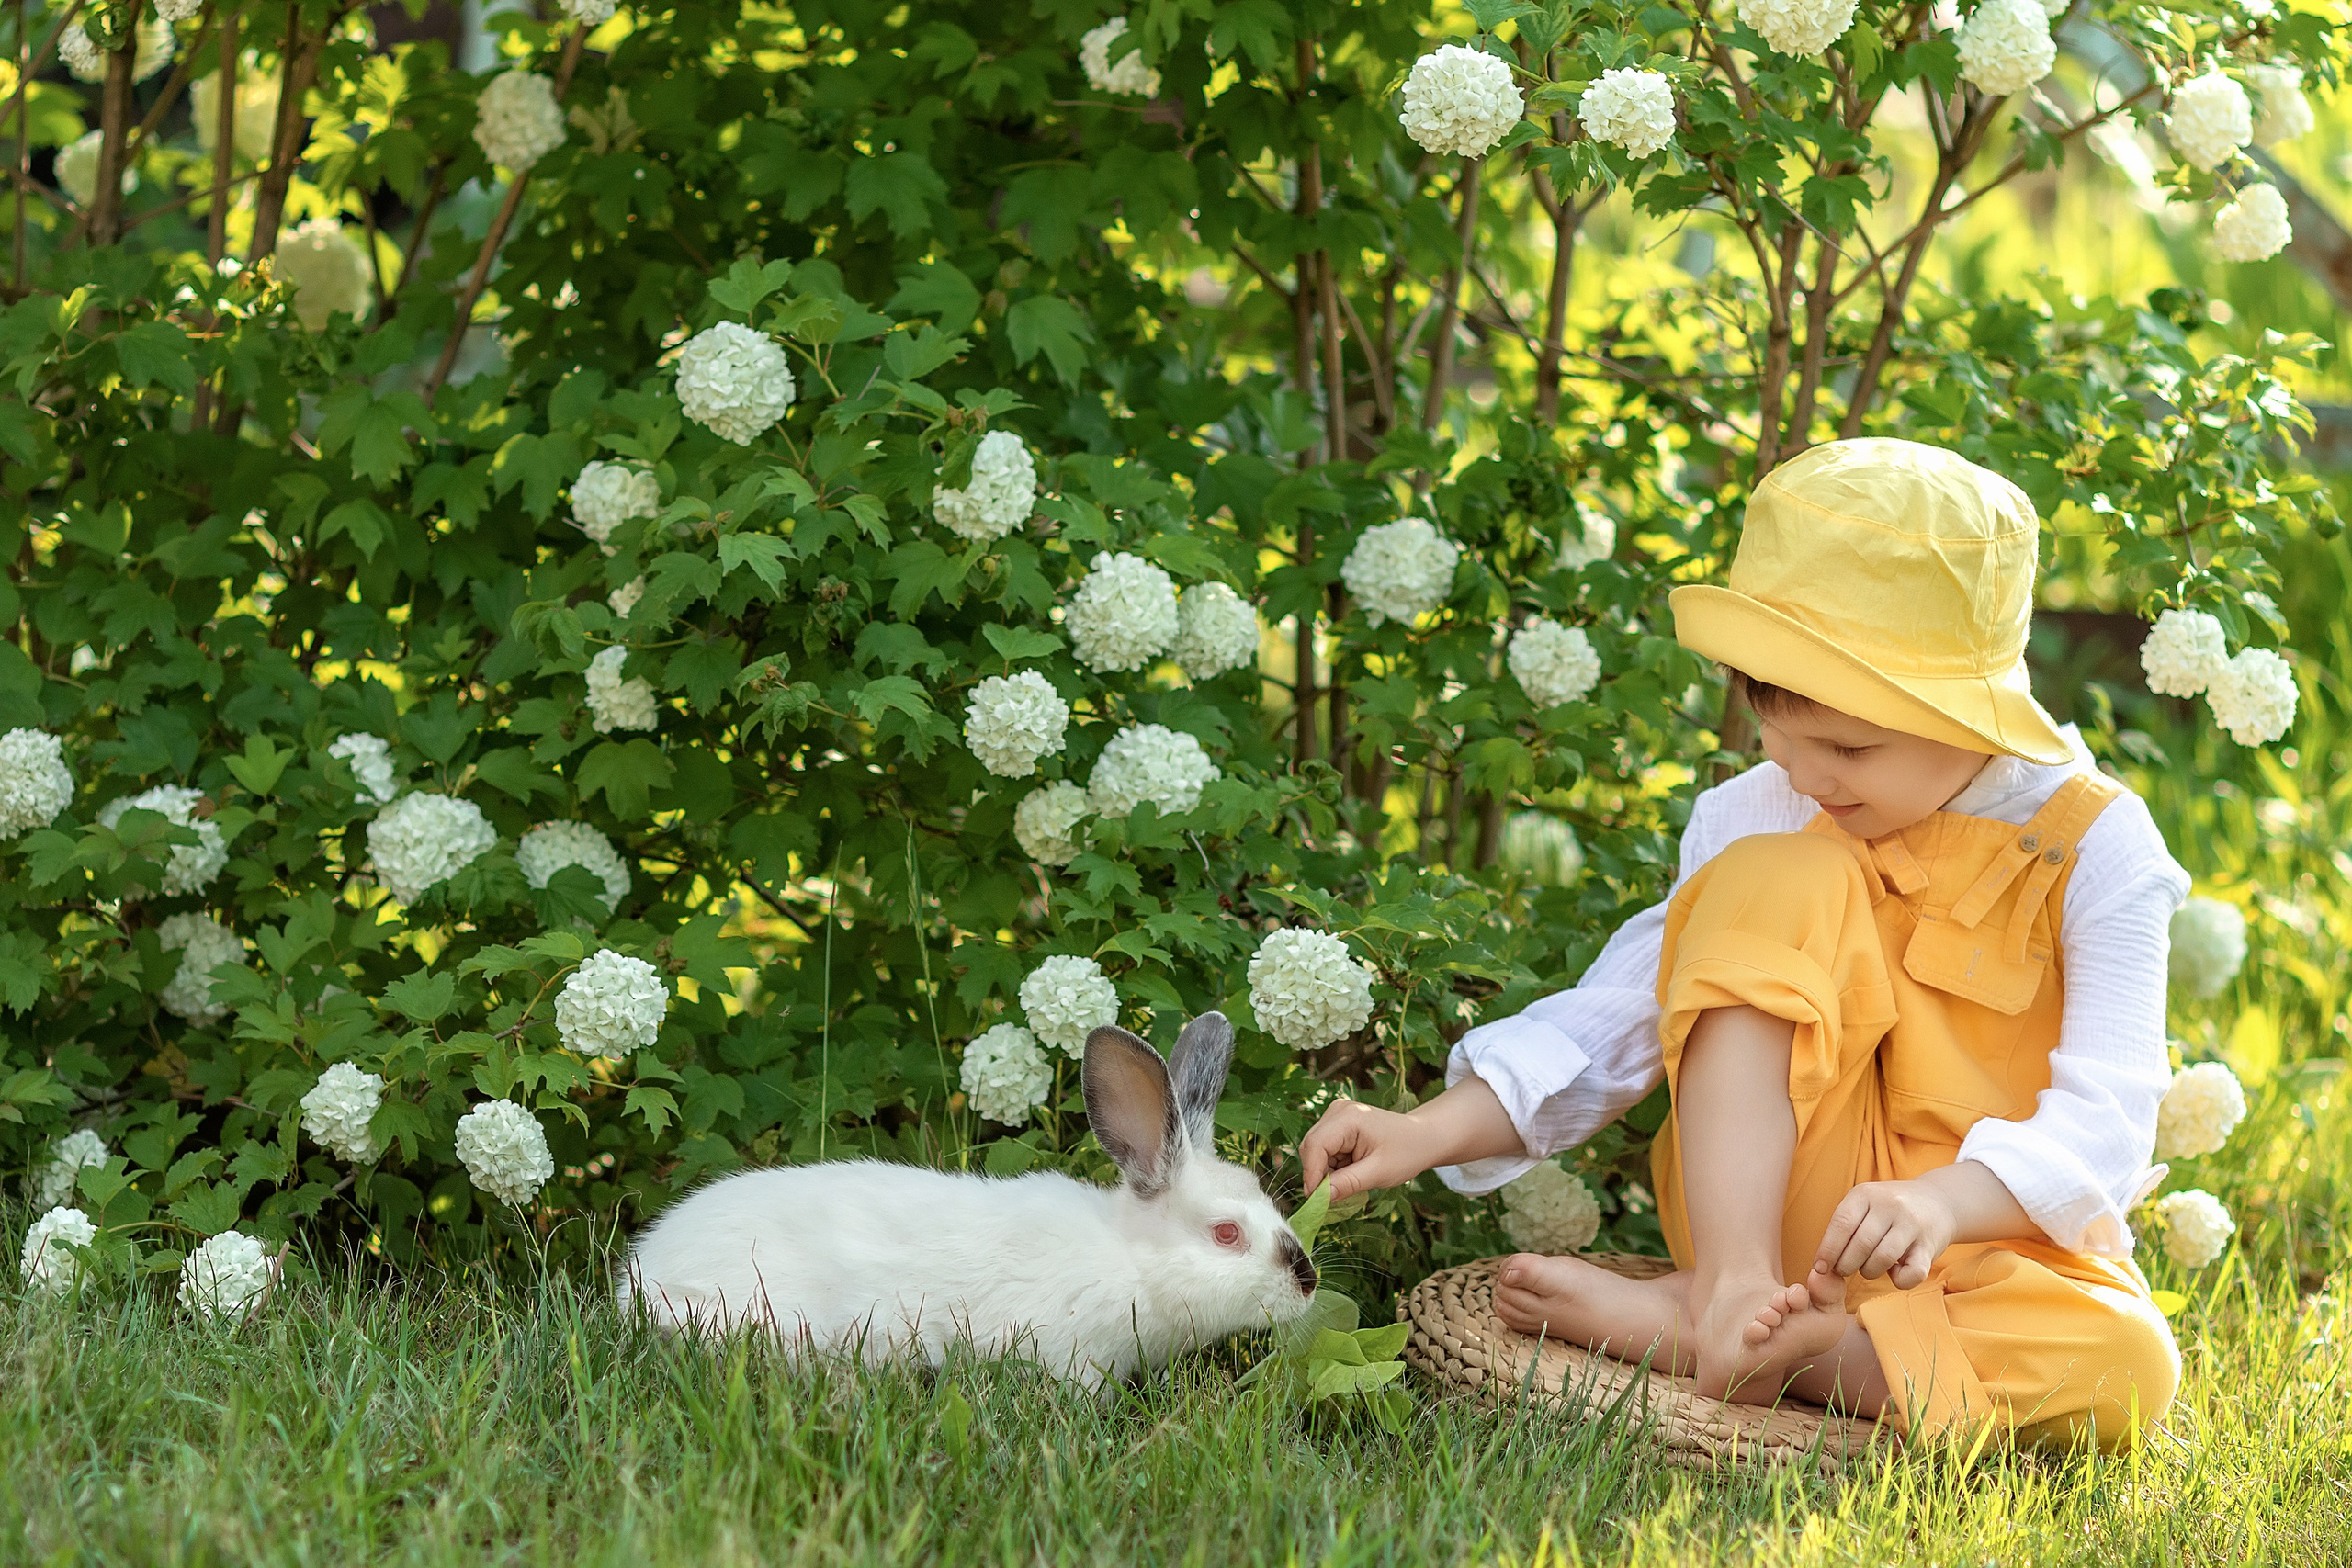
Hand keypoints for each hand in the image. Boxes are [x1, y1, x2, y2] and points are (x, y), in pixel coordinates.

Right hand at [1297, 1075, 1524, 1201]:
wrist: (1423, 1138)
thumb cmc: (1406, 1152)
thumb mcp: (1378, 1173)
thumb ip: (1347, 1183)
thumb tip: (1320, 1198)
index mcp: (1348, 1117)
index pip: (1315, 1146)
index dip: (1311, 1174)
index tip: (1316, 1201)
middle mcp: (1338, 1111)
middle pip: (1312, 1147)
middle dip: (1319, 1174)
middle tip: (1332, 1198)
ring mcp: (1337, 1115)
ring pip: (1316, 1150)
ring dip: (1328, 1171)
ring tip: (1353, 1180)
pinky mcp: (1338, 1124)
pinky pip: (1324, 1149)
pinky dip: (1333, 1165)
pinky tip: (1352, 1170)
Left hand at [1814, 1179, 1957, 1289]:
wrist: (1939, 1201)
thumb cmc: (1889, 1210)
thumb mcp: (1865, 1205)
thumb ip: (1845, 1227)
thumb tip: (1822, 1264)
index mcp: (1866, 1194)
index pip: (1841, 1224)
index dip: (1827, 1250)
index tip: (1820, 1268)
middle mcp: (1890, 1205)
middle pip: (1860, 1244)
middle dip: (1846, 1265)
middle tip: (1844, 1270)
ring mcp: (1912, 1224)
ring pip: (1883, 1259)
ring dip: (1869, 1272)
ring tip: (1868, 1268)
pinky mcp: (1930, 1245)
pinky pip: (1912, 1273)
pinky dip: (1899, 1280)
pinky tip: (1895, 1273)